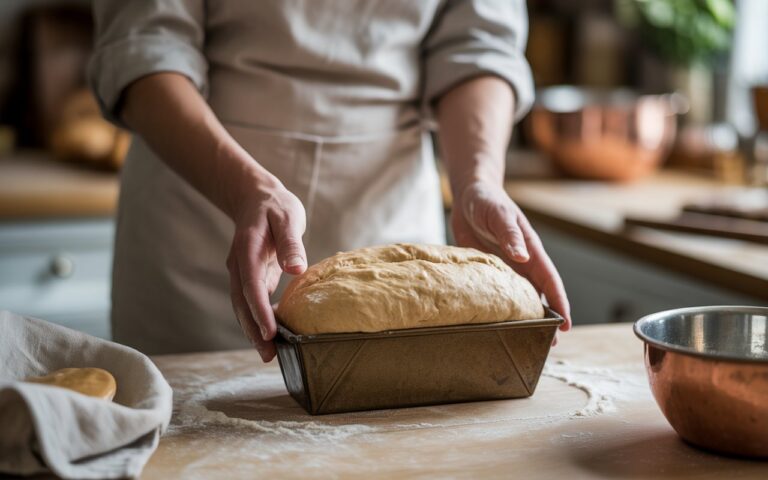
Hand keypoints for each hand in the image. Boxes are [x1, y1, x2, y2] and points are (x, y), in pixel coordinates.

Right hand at [226, 177, 306, 361]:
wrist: (255, 197)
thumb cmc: (275, 206)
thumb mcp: (287, 217)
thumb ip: (291, 243)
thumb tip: (296, 270)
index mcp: (247, 249)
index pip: (251, 285)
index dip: (259, 310)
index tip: (270, 332)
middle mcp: (239, 264)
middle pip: (241, 302)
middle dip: (253, 329)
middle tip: (268, 355)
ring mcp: (242, 272)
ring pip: (242, 305)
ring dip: (252, 329)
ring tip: (268, 354)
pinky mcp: (250, 276)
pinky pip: (250, 301)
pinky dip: (257, 319)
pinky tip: (271, 336)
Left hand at [451, 181, 571, 334]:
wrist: (469, 194)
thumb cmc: (487, 200)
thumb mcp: (498, 215)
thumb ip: (510, 235)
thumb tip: (523, 257)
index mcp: (530, 249)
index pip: (549, 280)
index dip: (559, 303)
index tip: (565, 325)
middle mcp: (522, 261)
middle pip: (539, 294)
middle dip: (546, 318)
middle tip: (547, 344)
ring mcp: (506, 267)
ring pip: (520, 297)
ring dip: (525, 317)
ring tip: (524, 340)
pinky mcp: (489, 269)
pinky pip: (498, 292)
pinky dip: (501, 307)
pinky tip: (496, 322)